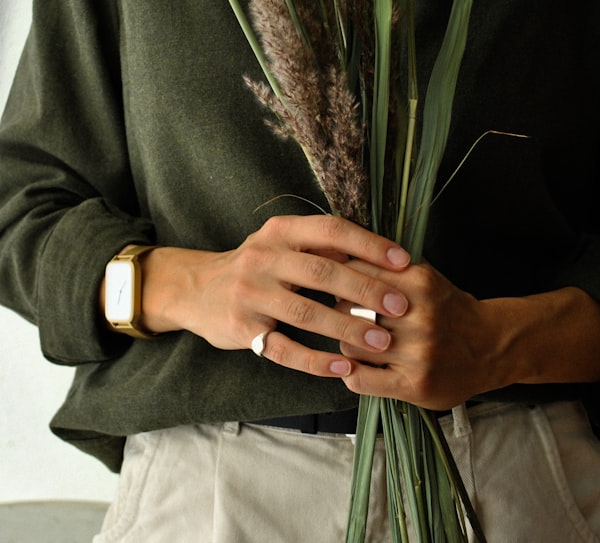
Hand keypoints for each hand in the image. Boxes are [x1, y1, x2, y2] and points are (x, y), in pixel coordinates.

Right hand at [136, 214, 411, 377]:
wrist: (196, 290)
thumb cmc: (255, 267)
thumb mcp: (280, 245)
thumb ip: (322, 248)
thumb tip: (382, 257)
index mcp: (279, 232)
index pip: (330, 230)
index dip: (369, 244)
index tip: (404, 261)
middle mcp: (262, 258)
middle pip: (322, 272)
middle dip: (366, 290)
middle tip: (401, 307)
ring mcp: (250, 295)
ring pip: (306, 313)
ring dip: (347, 329)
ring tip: (380, 342)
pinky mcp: (243, 329)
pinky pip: (284, 349)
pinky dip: (315, 361)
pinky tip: (342, 368)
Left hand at [336, 260, 599, 409]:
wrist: (492, 348)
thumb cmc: (448, 310)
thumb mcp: (425, 277)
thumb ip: (387, 267)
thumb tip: (339, 252)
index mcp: (421, 284)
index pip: (356, 275)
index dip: (341, 281)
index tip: (341, 287)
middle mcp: (421, 318)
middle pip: (348, 311)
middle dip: (343, 314)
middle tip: (351, 318)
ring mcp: (419, 354)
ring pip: (350, 345)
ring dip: (349, 344)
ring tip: (362, 343)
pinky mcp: (415, 385)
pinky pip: (360, 380)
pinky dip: (352, 373)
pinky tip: (362, 367)